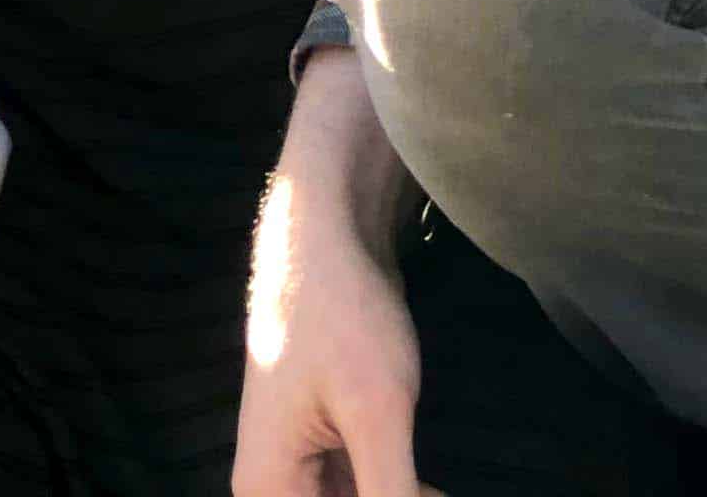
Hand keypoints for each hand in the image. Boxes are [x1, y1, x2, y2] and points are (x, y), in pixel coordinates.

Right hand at [234, 161, 435, 496]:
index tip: (425, 491)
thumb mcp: (378, 413)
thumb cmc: (342, 316)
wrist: (328, 235)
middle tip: (434, 485)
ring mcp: (300, 462)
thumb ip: (391, 494)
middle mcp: (274, 484)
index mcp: (268, 491)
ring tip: (438, 484)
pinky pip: (364, 484)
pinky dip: (401, 489)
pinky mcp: (329, 439)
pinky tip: (435, 486)